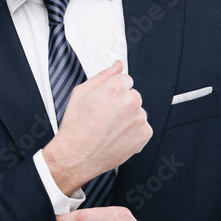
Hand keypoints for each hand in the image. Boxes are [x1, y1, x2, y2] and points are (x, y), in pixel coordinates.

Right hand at [43, 60, 151, 194]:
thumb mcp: (81, 93)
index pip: (125, 79)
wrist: (76, 156)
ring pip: (138, 112)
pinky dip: (133, 132)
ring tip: (109, 127)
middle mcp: (130, 101)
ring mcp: (139, 118)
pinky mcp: (144, 134)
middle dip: (122, 103)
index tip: (107, 100)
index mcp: (116, 88)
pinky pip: (142, 128)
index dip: (114, 90)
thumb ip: (103, 75)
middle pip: (133, 95)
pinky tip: (117, 135)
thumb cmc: (76, 127)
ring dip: (128, 117)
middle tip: (105, 115)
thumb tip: (117, 65)